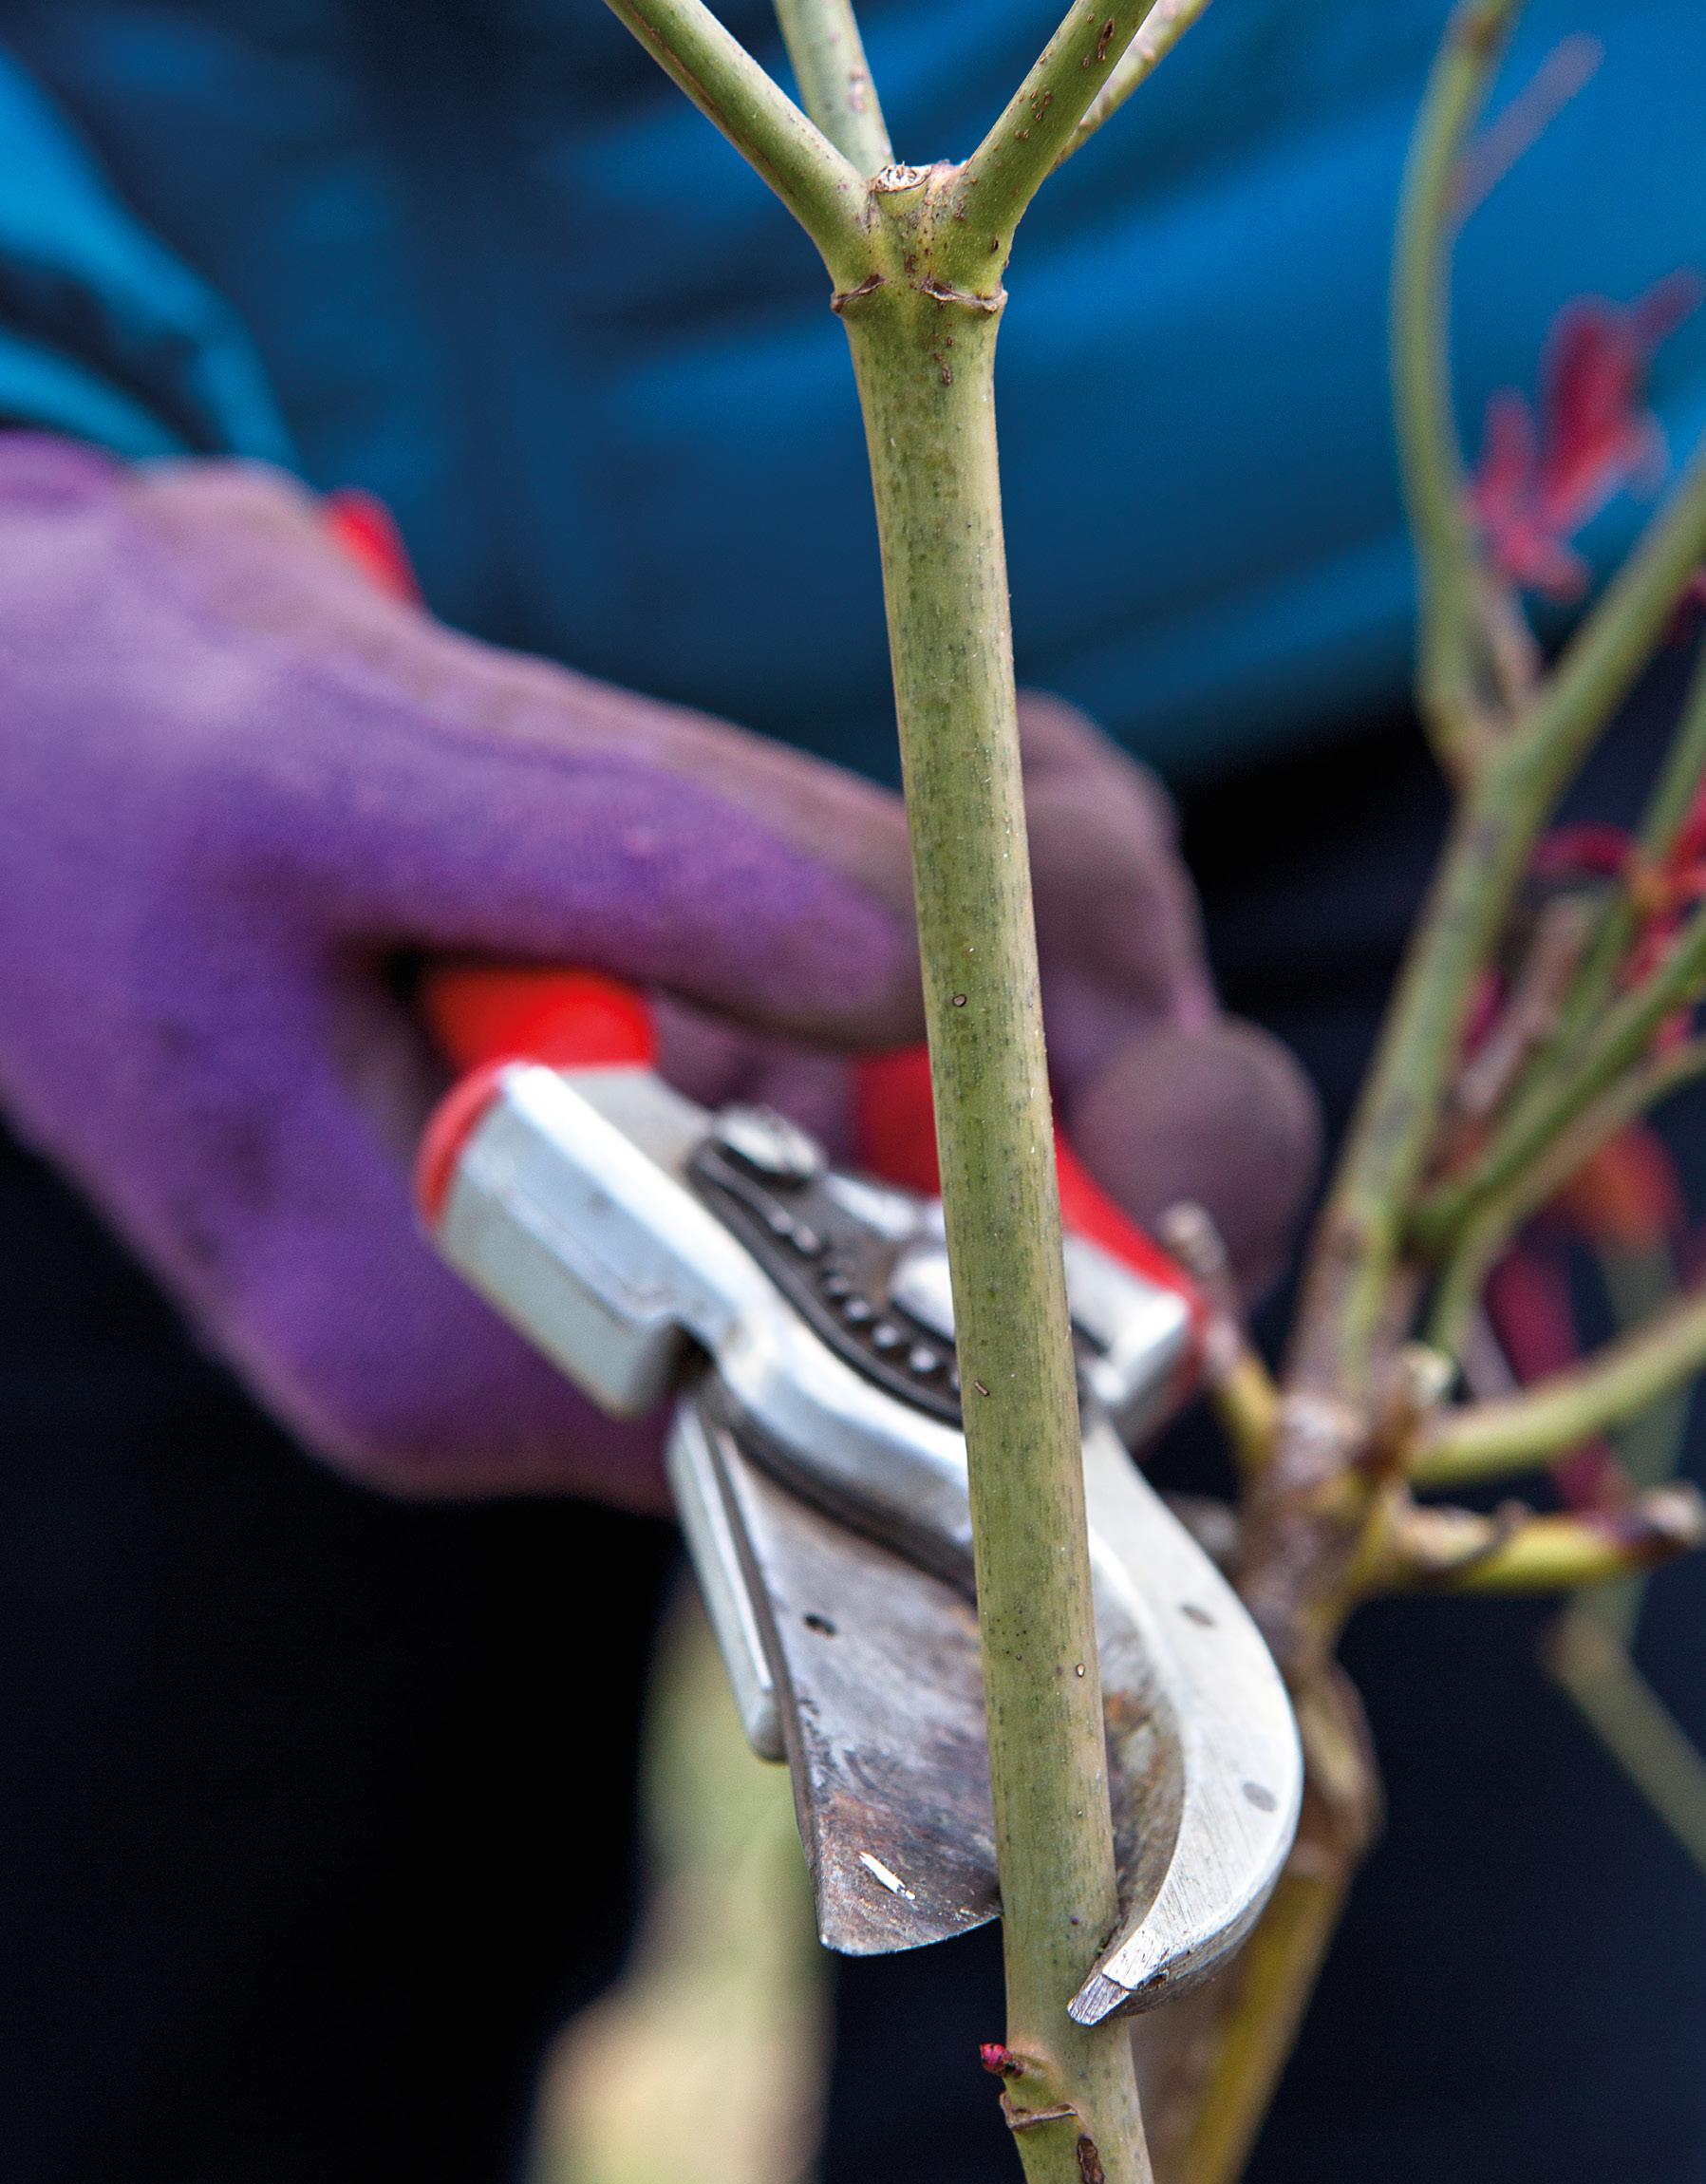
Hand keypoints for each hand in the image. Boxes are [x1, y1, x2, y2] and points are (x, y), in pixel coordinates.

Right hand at [0, 439, 1314, 1499]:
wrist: (27, 729)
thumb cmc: (129, 749)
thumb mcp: (355, 767)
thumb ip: (666, 865)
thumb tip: (980, 952)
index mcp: (455, 1348)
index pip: (847, 1425)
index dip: (1057, 1274)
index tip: (1134, 1053)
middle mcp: (567, 1346)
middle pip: (956, 1318)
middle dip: (1090, 1079)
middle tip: (1079, 827)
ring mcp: (632, 1241)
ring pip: (971, 1172)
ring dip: (1059, 968)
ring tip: (1025, 774)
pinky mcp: (673, 1128)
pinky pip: (917, 1073)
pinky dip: (1003, 936)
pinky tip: (989, 798)